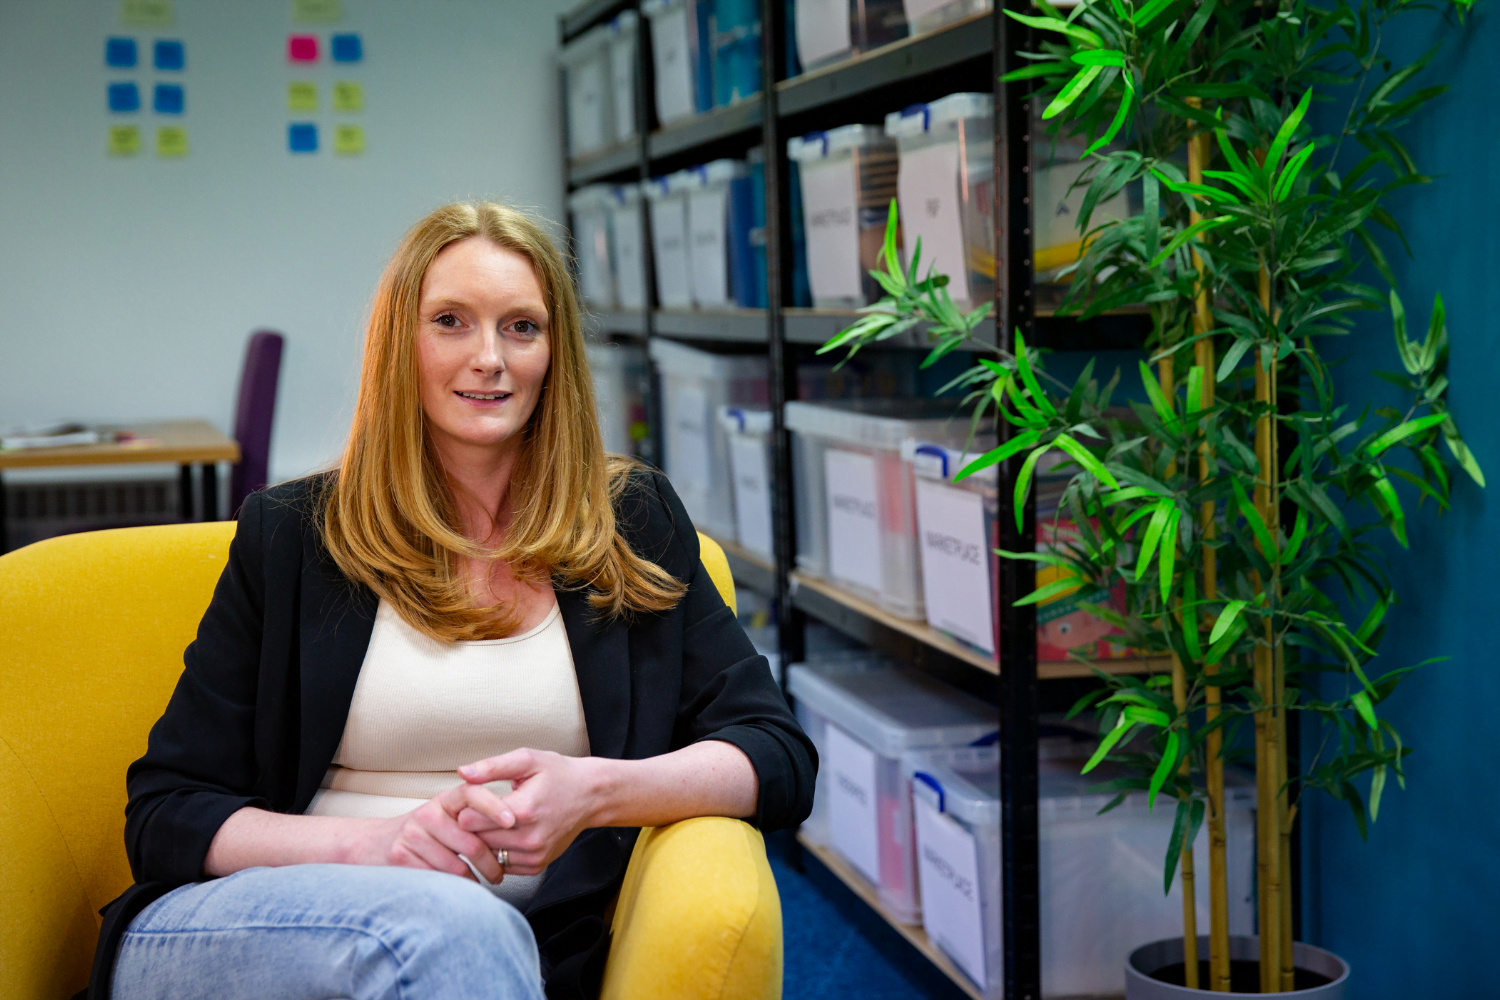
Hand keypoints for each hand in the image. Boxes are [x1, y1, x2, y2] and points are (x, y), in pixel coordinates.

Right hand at [355, 781, 514, 883]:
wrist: (376, 844)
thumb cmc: (428, 833)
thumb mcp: (449, 816)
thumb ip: (475, 820)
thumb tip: (515, 833)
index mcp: (446, 799)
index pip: (473, 793)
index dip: (494, 806)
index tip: (512, 821)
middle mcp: (428, 813)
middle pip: (472, 843)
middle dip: (492, 864)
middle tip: (500, 874)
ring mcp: (413, 835)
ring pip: (457, 867)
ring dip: (475, 881)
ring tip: (483, 884)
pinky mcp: (401, 857)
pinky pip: (438, 879)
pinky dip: (454, 890)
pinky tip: (460, 890)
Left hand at [455, 748, 604, 875]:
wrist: (590, 796)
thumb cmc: (558, 774)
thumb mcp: (527, 760)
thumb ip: (492, 767)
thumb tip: (462, 773)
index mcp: (523, 809)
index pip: (470, 820)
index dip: (463, 808)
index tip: (465, 800)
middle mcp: (529, 837)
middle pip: (475, 840)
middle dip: (469, 826)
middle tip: (472, 811)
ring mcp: (534, 855)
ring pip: (487, 855)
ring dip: (482, 842)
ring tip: (487, 823)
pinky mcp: (537, 865)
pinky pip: (502, 866)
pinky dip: (498, 853)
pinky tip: (502, 836)